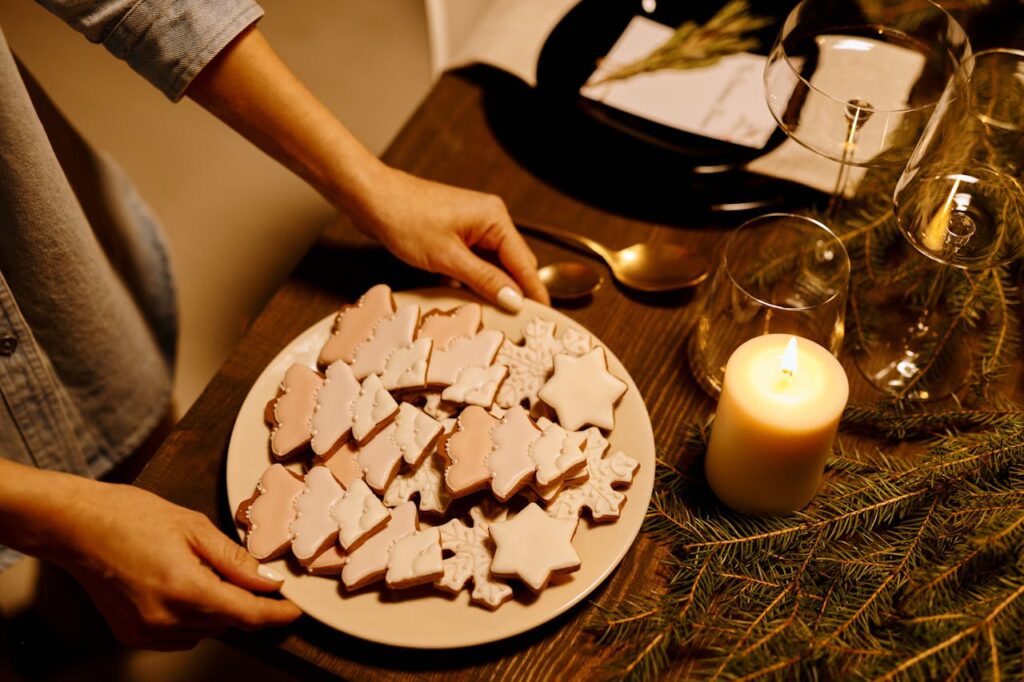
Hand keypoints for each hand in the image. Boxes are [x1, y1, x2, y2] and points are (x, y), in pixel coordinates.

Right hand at [55, 480, 299, 649]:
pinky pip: (181, 635)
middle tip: (242, 573)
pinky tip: (181, 588)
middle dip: (243, 601)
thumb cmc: (132, 517)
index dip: (276, 614)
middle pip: (228, 623)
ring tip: (197, 571)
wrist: (78, 527)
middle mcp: (165, 619)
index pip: (246, 614)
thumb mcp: (194, 527)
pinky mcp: (132, 636)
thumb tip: (269, 581)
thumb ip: (235, 560)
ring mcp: (146, 632)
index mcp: (185, 589)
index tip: (295, 611)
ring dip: (216, 609)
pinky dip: (192, 618)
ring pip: (206, 630)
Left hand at [351, 167, 549, 310]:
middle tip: (516, 324)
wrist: (371, 198)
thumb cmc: (406, 220)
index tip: (544, 318)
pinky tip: (464, 299)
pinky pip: (473, 262)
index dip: (534, 292)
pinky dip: (470, 280)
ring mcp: (471, 226)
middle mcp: (489, 219)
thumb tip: (515, 301)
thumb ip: (485, 280)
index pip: (524, 263)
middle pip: (512, 265)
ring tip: (491, 317)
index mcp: (495, 219)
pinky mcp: (455, 234)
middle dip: (512, 292)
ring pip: (491, 266)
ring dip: (489, 288)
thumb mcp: (448, 258)